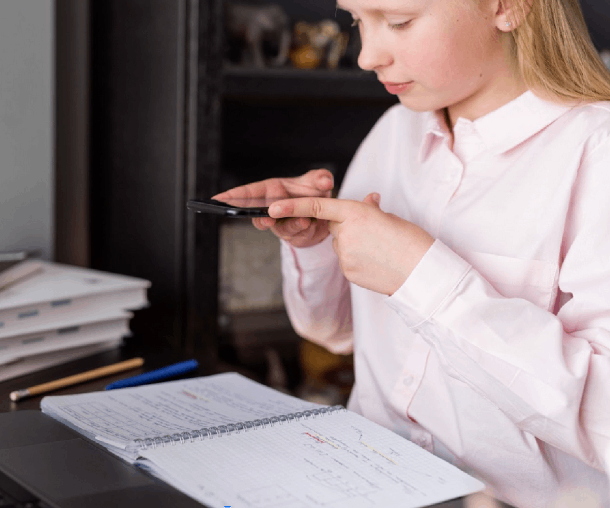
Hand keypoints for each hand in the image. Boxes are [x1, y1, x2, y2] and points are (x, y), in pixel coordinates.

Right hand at [213, 169, 333, 247]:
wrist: (327, 213)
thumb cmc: (314, 193)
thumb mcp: (317, 181)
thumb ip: (319, 177)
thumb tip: (325, 180)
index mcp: (271, 190)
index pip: (248, 193)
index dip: (232, 195)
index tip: (218, 198)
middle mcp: (272, 207)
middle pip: (257, 214)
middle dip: (259, 217)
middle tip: (267, 219)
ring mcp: (281, 223)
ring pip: (279, 227)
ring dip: (290, 224)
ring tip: (303, 220)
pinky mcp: (293, 235)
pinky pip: (296, 234)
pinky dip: (304, 229)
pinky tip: (310, 224)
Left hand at [268, 193, 434, 294]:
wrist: (421, 271)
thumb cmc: (410, 241)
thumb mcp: (389, 217)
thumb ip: (370, 210)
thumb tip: (368, 201)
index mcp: (355, 212)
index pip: (317, 206)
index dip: (292, 206)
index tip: (272, 207)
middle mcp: (345, 233)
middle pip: (335, 228)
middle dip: (347, 228)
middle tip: (374, 234)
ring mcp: (345, 255)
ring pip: (341, 246)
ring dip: (353, 245)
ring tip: (378, 250)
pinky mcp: (348, 272)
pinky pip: (346, 262)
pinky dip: (357, 261)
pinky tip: (375, 263)